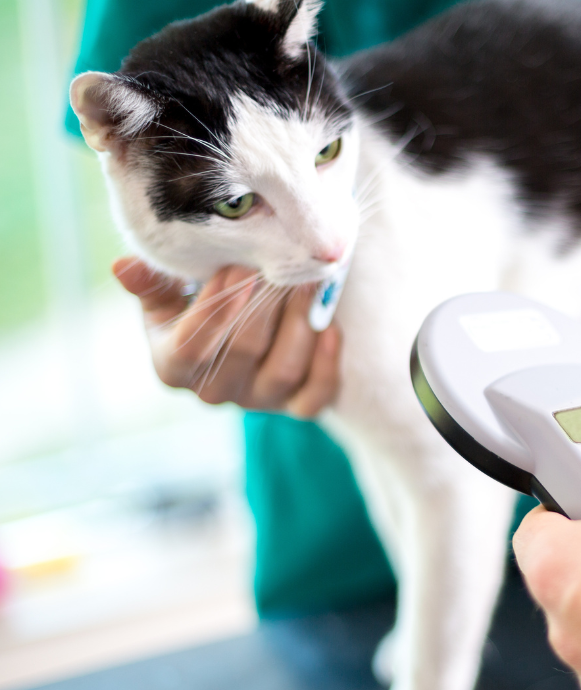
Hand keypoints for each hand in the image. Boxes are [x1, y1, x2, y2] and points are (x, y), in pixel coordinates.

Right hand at [113, 257, 340, 415]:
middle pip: (243, 353)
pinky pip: (315, 397)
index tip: (236, 270)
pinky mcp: (296, 406)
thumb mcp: (170, 291)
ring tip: (308, 284)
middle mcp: (214, 392)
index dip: (214, 312)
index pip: (189, 349)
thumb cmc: (199, 300)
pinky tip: (331, 328)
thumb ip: (151, 282)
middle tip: (280, 266)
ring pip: (283, 371)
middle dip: (264, 306)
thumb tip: (123, 267)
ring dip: (300, 324)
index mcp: (173, 366)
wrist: (243, 322)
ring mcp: (258, 402)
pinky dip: (327, 364)